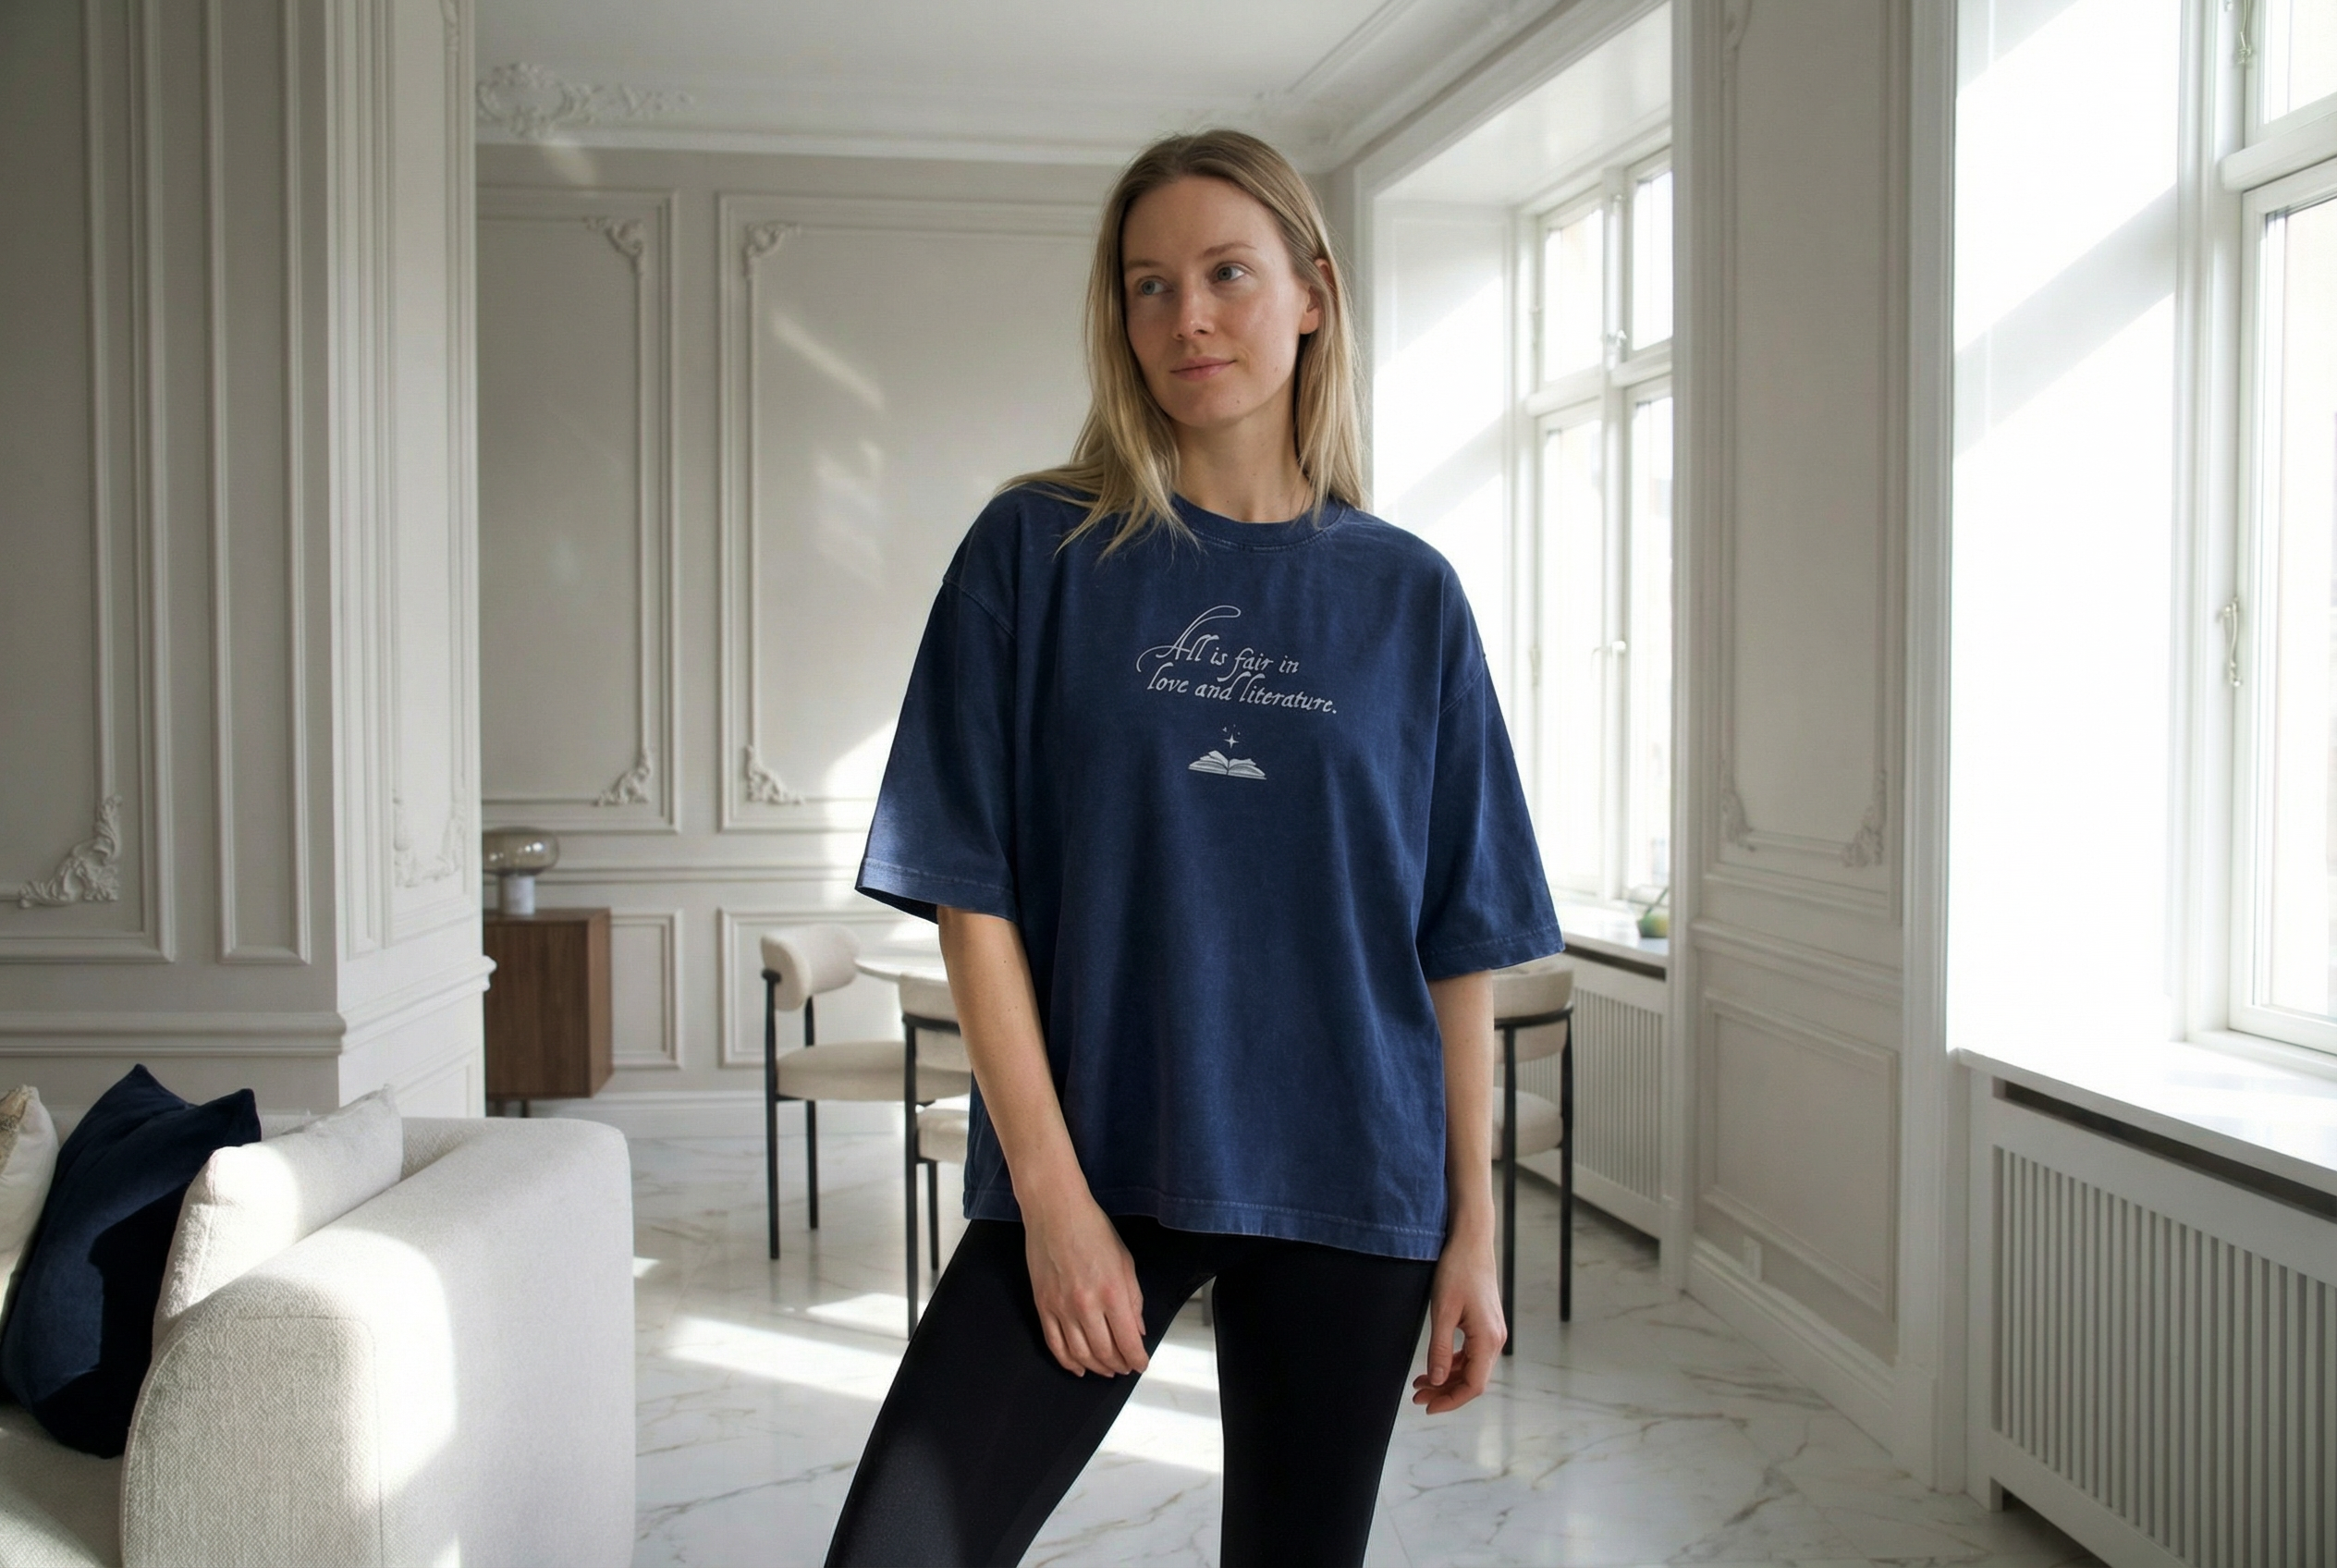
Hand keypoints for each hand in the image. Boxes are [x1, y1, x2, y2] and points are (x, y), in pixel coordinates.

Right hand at [1022, 1194, 1150, 1378]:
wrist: (1055, 1211)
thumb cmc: (1092, 1229)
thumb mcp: (1125, 1262)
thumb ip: (1133, 1299)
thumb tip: (1137, 1329)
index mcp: (1112, 1292)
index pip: (1128, 1341)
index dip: (1137, 1359)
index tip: (1141, 1363)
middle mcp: (1086, 1304)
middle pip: (1105, 1352)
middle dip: (1118, 1365)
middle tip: (1125, 1366)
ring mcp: (1061, 1307)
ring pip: (1080, 1353)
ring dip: (1096, 1367)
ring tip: (1106, 1369)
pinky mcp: (1043, 1305)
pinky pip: (1054, 1344)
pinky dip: (1067, 1361)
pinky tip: (1078, 1367)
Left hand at [1411, 1218, 1503, 1412]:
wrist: (1471, 1241)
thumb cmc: (1457, 1271)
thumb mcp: (1443, 1312)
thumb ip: (1440, 1349)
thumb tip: (1437, 1381)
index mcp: (1487, 1339)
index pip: (1474, 1385)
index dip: (1451, 1401)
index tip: (1427, 1407)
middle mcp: (1495, 1339)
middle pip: (1473, 1380)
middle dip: (1445, 1392)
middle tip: (1416, 1397)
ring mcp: (1492, 1332)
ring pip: (1472, 1368)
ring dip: (1447, 1379)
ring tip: (1420, 1383)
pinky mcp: (1486, 1324)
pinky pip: (1472, 1354)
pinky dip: (1453, 1363)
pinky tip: (1434, 1366)